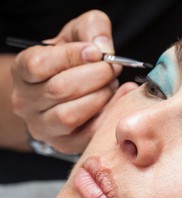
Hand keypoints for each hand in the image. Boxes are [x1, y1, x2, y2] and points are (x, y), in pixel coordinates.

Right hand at [11, 10, 120, 153]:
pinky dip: (108, 114)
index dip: (72, 56)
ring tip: (110, 85)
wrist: (67, 90)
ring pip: (69, 115)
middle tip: (112, 69)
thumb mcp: (78, 34)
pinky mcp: (65, 143)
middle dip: (95, 76)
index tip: (96, 52)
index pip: (39, 64)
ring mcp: (43, 126)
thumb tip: (104, 49)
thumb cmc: (72, 61)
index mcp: (23, 71)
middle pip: (60, 90)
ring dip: (100, 97)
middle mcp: (26, 101)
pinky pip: (88, 133)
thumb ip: (91, 29)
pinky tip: (119, 99)